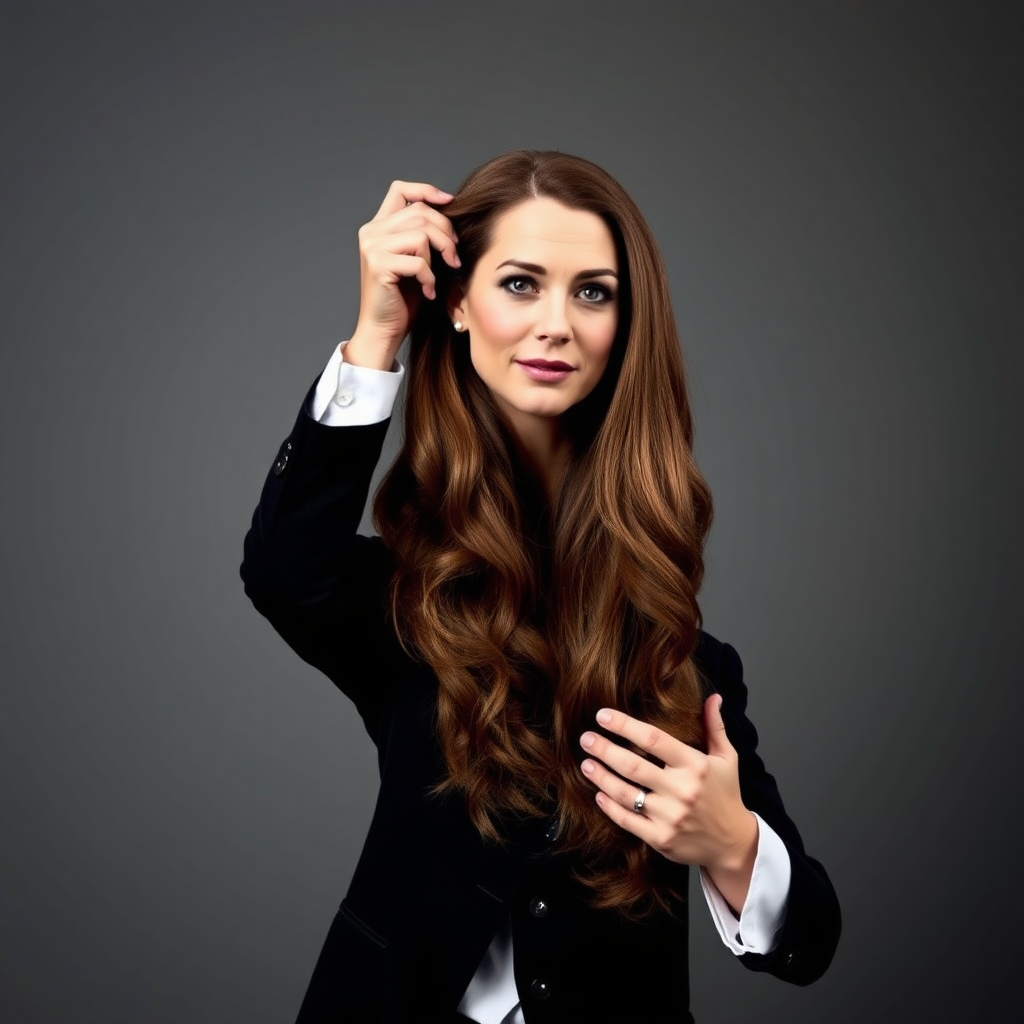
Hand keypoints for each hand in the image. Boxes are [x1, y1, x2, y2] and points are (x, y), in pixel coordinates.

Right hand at [347, 180, 461, 368]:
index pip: (400, 189)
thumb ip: (423, 235)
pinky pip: (418, 261)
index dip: (427, 190)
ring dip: (438, 258)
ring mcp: (372, 246)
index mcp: (379, 226)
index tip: (450, 203)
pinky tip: (427, 292)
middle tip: (454, 258)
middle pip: (421, 212)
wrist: (384, 330)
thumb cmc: (403, 299)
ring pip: (421, 234)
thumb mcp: (416, 260)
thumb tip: (452, 213)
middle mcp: (371, 231)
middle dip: (446, 234)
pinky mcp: (378, 265)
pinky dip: (429, 278)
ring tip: (437, 279)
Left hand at [579, 696, 757, 883]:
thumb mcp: (726, 758)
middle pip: (633, 765)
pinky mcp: (661, 839)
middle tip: (586, 738)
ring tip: (585, 763)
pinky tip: (598, 794)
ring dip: (601, 777)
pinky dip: (609, 807)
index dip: (625, 725)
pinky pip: (627, 821)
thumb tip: (712, 697)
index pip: (653, 739)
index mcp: (695, 766)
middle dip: (604, 750)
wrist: (734, 843)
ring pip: (625, 794)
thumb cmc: (726, 795)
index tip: (603, 716)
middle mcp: (682, 790)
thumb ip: (714, 727)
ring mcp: (670, 817)